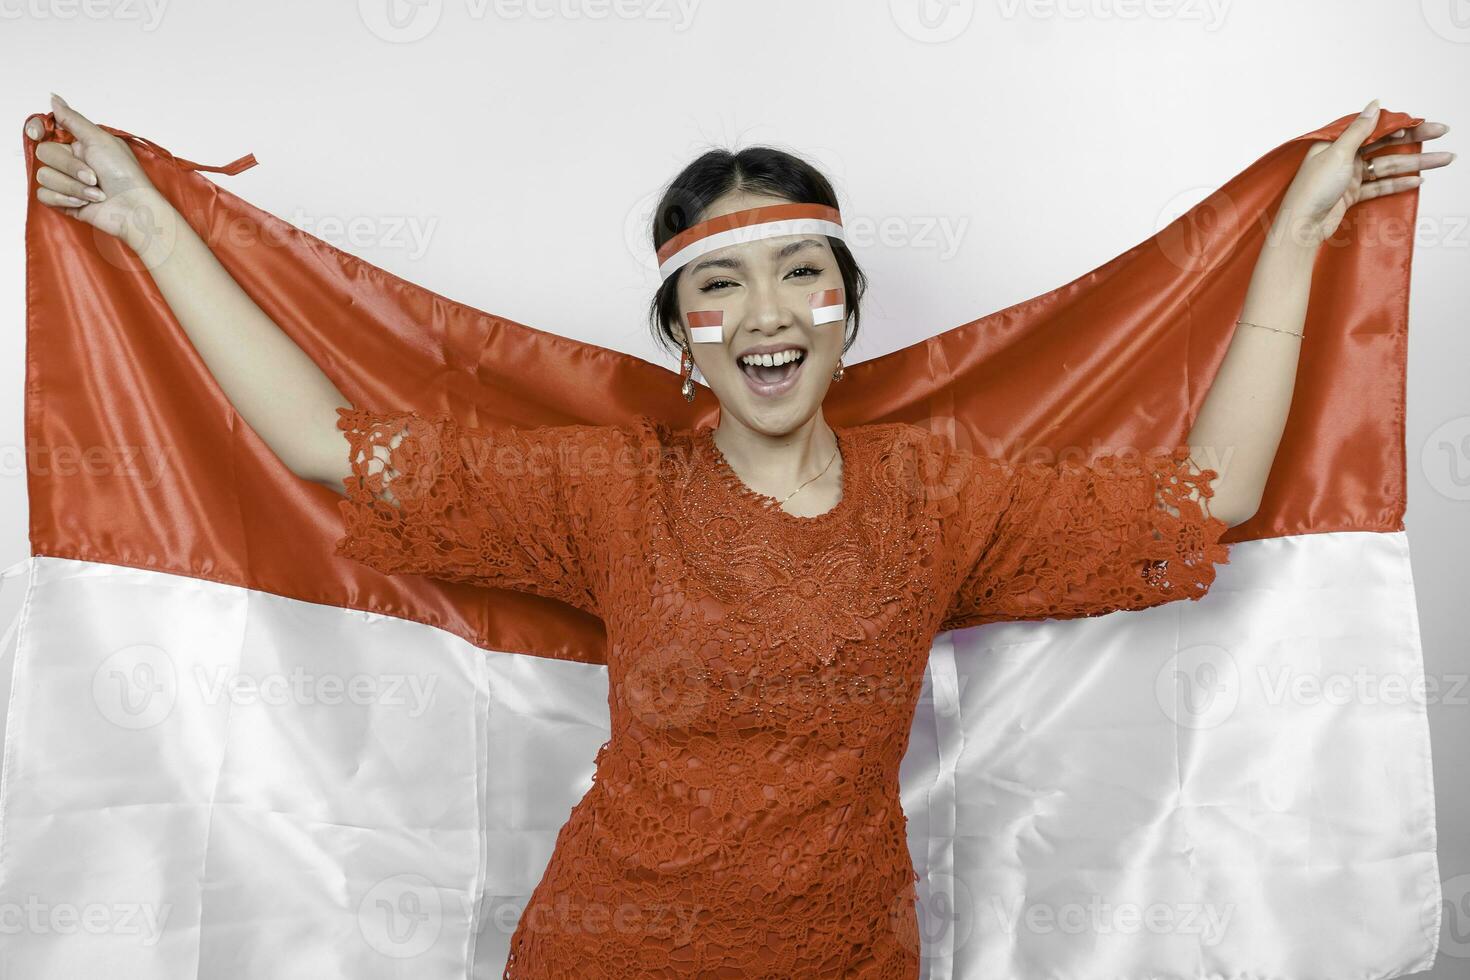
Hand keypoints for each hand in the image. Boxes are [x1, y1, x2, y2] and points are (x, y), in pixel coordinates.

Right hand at [24, 93, 169, 250]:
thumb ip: (73, 119)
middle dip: (70, 167)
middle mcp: (71, 161)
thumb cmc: (125, 175)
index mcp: (80, 143)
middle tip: (94, 176)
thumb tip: (54, 98)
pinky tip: (85, 204)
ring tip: (96, 193)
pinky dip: (65, 199)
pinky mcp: (64, 202)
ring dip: (73, 187)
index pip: (44, 130)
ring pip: (44, 176)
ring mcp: (67, 182)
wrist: (133, 210)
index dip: (36, 129)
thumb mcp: (101, 140)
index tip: (37, 133)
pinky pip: (44, 195)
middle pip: (44, 153)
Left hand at [1275, 99, 1454, 246]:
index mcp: (1336, 143)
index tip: (1422, 122)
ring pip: (1387, 166)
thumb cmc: (1312, 189)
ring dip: (1415, 163)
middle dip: (1415, 140)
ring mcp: (1348, 177)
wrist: (1301, 227)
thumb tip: (1374, 104)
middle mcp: (1342, 157)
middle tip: (1442, 132)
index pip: (1374, 128)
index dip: (1400, 124)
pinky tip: (1419, 180)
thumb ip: (1359, 130)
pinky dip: (1398, 183)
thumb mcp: (1337, 154)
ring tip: (1444, 159)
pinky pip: (1379, 186)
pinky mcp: (1351, 195)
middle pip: (1386, 145)